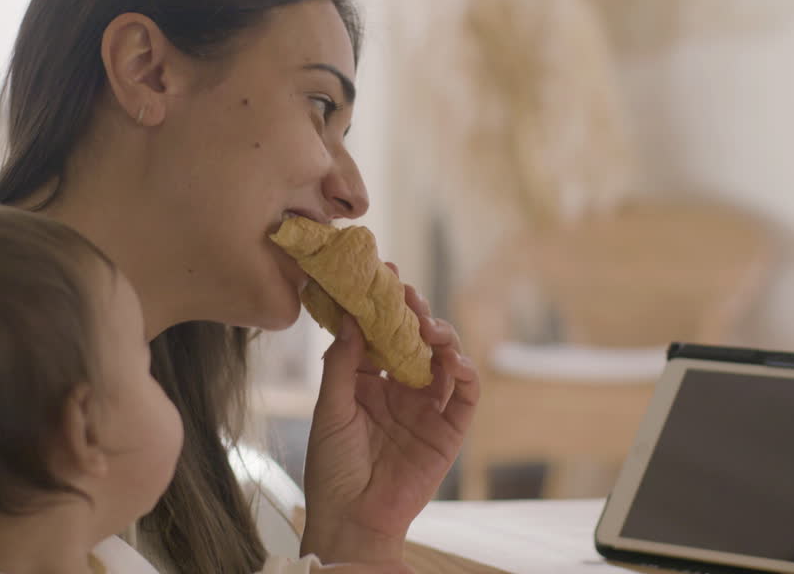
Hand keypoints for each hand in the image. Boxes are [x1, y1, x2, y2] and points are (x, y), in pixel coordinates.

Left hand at [300, 270, 479, 564]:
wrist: (352, 517)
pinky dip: (463, 372)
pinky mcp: (449, 429)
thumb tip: (349, 316)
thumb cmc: (332, 467)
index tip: (382, 275)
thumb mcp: (330, 409)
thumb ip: (342, 363)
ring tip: (428, 328)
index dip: (382, 306)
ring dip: (441, 337)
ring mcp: (426, 407)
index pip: (379, 333)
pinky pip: (464, 393)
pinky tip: (450, 361)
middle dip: (414, 313)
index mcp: (366, 381)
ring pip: (443, 358)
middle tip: (407, 295)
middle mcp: (398, 388)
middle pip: (414, 339)